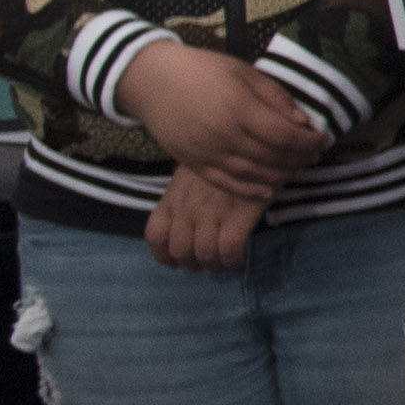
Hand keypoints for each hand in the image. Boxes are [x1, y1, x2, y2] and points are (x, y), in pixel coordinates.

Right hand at [120, 37, 325, 182]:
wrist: (152, 81)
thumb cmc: (203, 70)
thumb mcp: (245, 73)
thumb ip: (276, 98)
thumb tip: (303, 123)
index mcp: (239, 110)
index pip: (285, 136)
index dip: (309, 142)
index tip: (324, 140)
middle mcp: (223, 136)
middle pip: (272, 158)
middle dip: (299, 160)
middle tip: (314, 157)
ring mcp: (206, 153)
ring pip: (252, 175)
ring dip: (280, 176)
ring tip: (296, 170)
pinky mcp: (193, 164)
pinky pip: (226, 184)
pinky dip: (251, 191)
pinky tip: (269, 191)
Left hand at [145, 161, 266, 273]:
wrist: (249, 140)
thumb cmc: (220, 159)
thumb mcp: (190, 175)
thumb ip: (181, 199)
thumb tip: (181, 225)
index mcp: (172, 198)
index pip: (155, 236)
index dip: (164, 255)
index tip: (177, 261)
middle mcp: (187, 208)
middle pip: (180, 250)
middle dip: (193, 264)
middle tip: (206, 263)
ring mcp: (212, 211)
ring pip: (204, 254)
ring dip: (213, 265)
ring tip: (222, 263)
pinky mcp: (239, 214)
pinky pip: (229, 249)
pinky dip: (232, 259)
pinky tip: (238, 257)